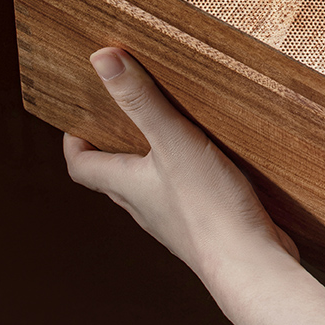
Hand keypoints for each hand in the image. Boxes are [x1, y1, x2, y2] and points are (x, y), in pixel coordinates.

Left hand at [64, 47, 298, 288]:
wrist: (250, 264)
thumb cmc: (209, 208)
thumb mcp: (174, 142)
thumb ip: (141, 101)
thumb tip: (101, 60)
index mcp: (127, 186)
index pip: (82, 167)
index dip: (74, 144)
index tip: (75, 120)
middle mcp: (144, 206)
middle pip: (112, 178)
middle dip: (110, 148)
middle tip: (118, 117)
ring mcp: (173, 220)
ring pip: (147, 189)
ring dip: (147, 164)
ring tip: (163, 133)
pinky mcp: (204, 226)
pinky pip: (182, 198)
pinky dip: (182, 178)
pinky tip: (207, 164)